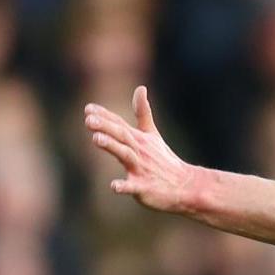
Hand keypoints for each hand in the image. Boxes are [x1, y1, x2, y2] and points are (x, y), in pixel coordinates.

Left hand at [85, 86, 203, 215]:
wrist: (185, 186)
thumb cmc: (164, 160)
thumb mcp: (153, 135)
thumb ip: (143, 113)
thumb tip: (141, 87)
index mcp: (139, 139)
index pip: (120, 125)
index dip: (104, 116)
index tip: (88, 108)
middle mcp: (140, 151)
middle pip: (122, 136)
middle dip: (105, 127)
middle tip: (88, 120)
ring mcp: (142, 169)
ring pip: (126, 155)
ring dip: (112, 146)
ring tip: (96, 139)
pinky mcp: (145, 187)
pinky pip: (133, 187)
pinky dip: (124, 186)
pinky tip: (114, 186)